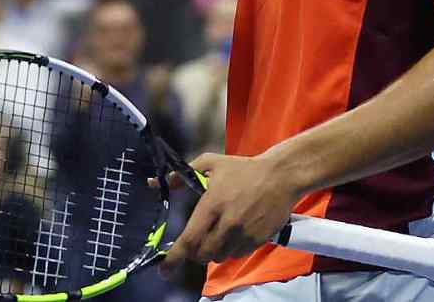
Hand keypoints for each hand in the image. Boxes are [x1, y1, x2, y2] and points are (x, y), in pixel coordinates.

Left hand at [161, 152, 303, 267]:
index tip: (164, 270)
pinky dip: (230, 249)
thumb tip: (154, 183)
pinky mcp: (257, 240)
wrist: (280, 176)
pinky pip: (237, 254)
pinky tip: (234, 232)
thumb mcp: (210, 163)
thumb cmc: (243, 169)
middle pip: (202, 254)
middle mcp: (227, 224)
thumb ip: (181, 175)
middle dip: (195, 251)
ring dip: (213, 250)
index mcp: (212, 205)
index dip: (175, 257)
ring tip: (218, 231)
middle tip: (197, 239)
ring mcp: (244, 234)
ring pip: (219, 256)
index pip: (189, 239)